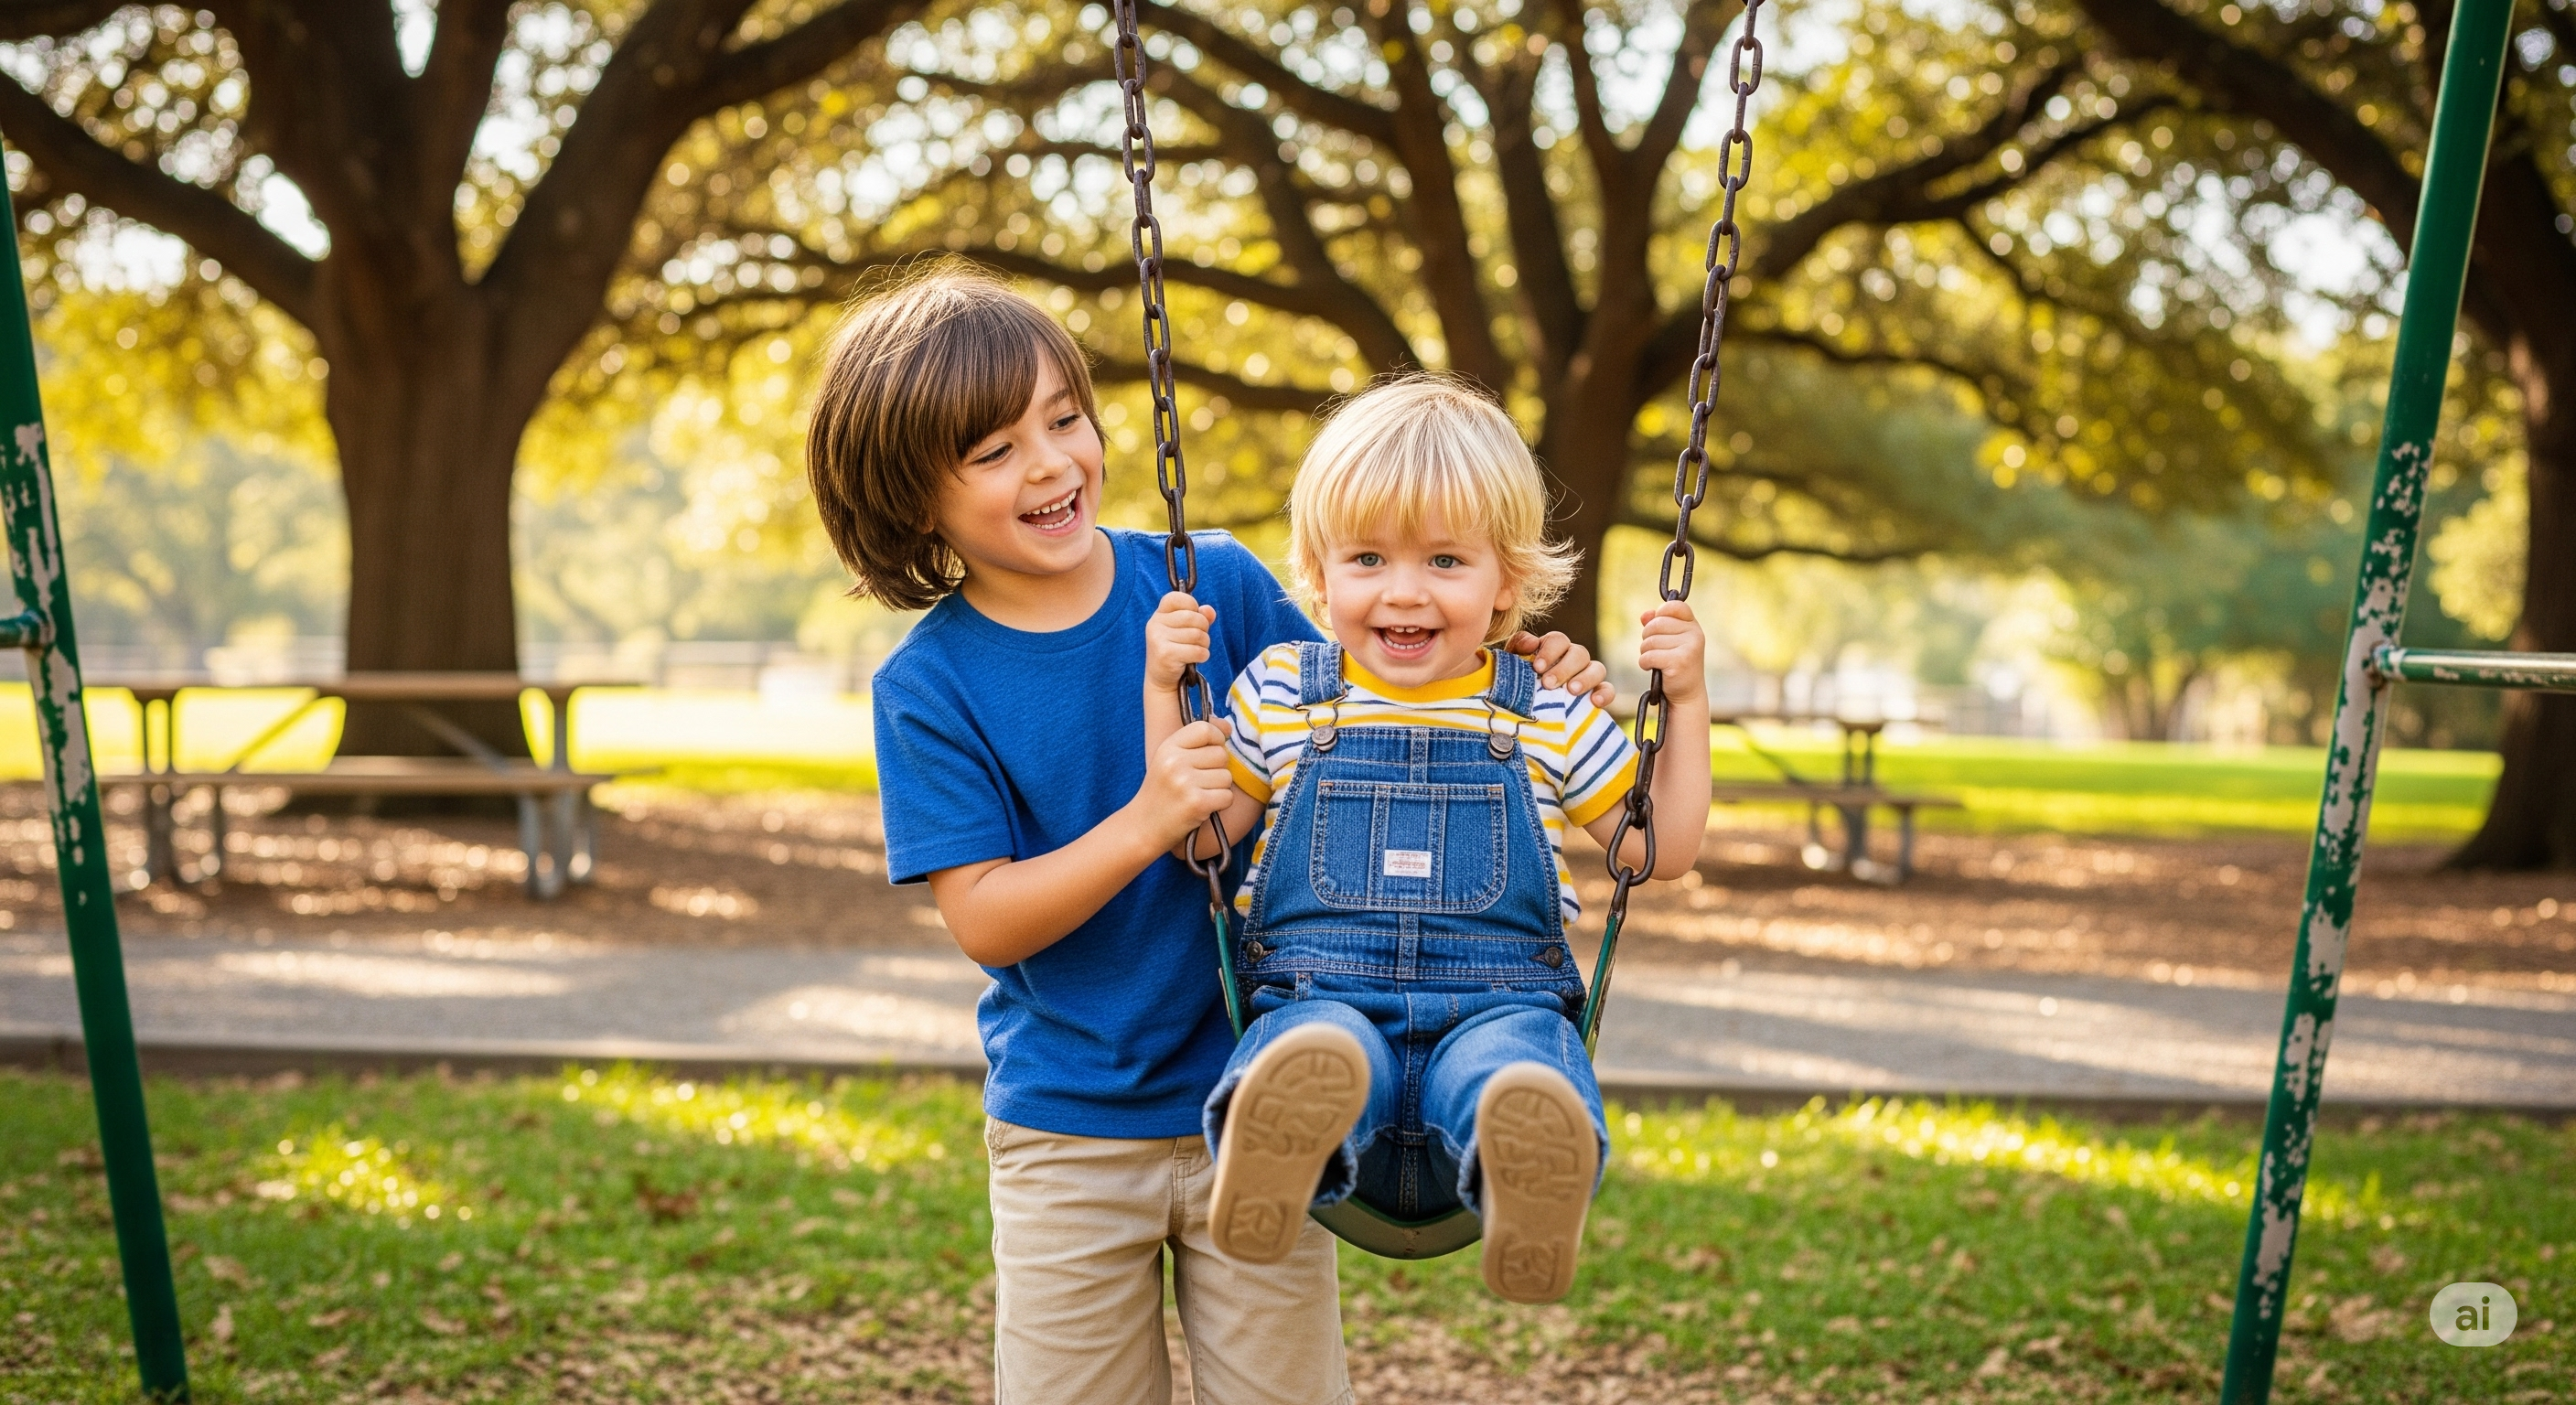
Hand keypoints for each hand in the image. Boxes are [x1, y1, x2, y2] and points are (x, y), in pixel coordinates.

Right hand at [1138, 717, 1235, 848]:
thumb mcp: (1168, 759)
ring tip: (1198, 795)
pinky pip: (1228, 796)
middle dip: (1217, 769)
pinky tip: (1202, 807)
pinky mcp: (1197, 803)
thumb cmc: (1161, 791)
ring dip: (1219, 788)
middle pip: (1221, 755)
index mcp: (1168, 747)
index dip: (1216, 739)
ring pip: (1227, 777)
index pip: (1205, 729)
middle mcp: (1175, 762)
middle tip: (1198, 782)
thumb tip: (1228, 726)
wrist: (1143, 826)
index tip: (1210, 751)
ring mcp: (1186, 783)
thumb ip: (1195, 740)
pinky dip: (1220, 804)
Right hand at [1146, 591, 1214, 693]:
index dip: (1193, 606)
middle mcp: (1155, 623)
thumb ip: (1200, 616)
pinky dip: (1203, 656)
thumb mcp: (1186, 630)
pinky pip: (1197, 651)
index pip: (1179, 597)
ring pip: (1197, 635)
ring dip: (1204, 644)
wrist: (1162, 678)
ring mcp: (1158, 639)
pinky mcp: (1166, 654)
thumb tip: (1209, 611)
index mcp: (1159, 613)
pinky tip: (1195, 659)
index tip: (1192, 620)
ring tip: (1196, 650)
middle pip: (1193, 617)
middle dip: (1203, 629)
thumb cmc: (1177, 650)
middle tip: (1198, 640)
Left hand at [1505, 629, 1616, 708]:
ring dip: (1585, 678)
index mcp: (1554, 648)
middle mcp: (1573, 658)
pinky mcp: (1597, 694)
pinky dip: (1604, 694)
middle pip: (1579, 653)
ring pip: (1597, 668)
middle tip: (1548, 683)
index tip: (1537, 667)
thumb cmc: (1519, 682)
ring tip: (1572, 691)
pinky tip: (1594, 702)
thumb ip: (1519, 646)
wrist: (1523, 710)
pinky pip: (1608, 690)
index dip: (1549, 651)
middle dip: (1564, 668)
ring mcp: (1588, 675)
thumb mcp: (1514, 663)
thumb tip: (1532, 642)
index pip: (1558, 640)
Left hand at [1636, 600, 1706, 703]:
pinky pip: (1648, 656)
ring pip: (1650, 641)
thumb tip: (1645, 615)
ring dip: (1646, 652)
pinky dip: (1645, 663)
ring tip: (1656, 661)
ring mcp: (1689, 647)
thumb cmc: (1675, 664)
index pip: (1674, 605)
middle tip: (1654, 650)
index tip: (1659, 629)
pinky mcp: (1679, 661)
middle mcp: (1695, 634)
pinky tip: (1654, 668)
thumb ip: (1657, 624)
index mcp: (1693, 625)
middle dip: (1647, 637)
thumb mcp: (1669, 641)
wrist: (1687, 693)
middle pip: (1656, 624)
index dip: (1660, 613)